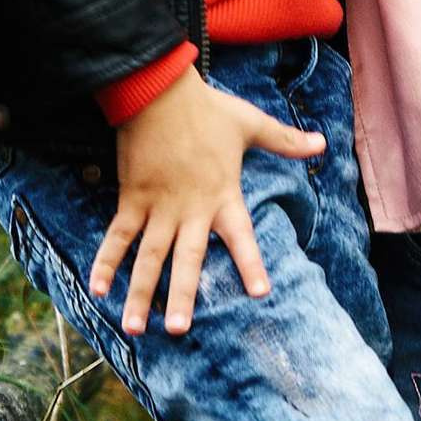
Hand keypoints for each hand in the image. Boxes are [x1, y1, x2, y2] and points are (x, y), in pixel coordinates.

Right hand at [94, 66, 322, 333]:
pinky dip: (106, 261)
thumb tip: (322, 144)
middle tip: (180, 330)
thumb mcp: (251, 124)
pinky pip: (118, 236)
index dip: (250, 263)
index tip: (260, 292)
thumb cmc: (207, 109)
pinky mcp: (132, 198)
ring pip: (148, 257)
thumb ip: (285, 141)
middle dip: (182, 295)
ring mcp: (158, 206)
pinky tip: (97, 290)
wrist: (159, 91)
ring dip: (140, 292)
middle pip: (186, 259)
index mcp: (223, 195)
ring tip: (135, 328)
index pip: (241, 236)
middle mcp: (190, 209)